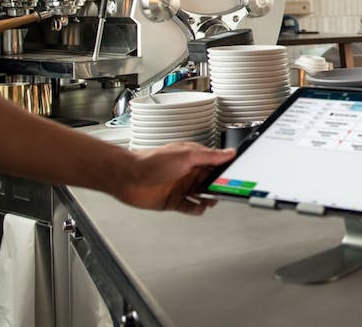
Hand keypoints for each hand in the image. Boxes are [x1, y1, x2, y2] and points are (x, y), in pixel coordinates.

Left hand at [113, 143, 235, 214]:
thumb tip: (229, 152)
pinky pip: (190, 207)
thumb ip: (210, 156)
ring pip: (202, 195)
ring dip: (209, 199)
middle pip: (210, 182)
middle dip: (219, 187)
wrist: (126, 177)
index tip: (235, 177)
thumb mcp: (186, 155)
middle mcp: (188, 173)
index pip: (215, 164)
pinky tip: (199, 208)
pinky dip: (196, 209)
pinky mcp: (173, 201)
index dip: (225, 171)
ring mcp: (181, 187)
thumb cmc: (151, 161)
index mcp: (193, 159)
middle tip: (224, 191)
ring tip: (211, 200)